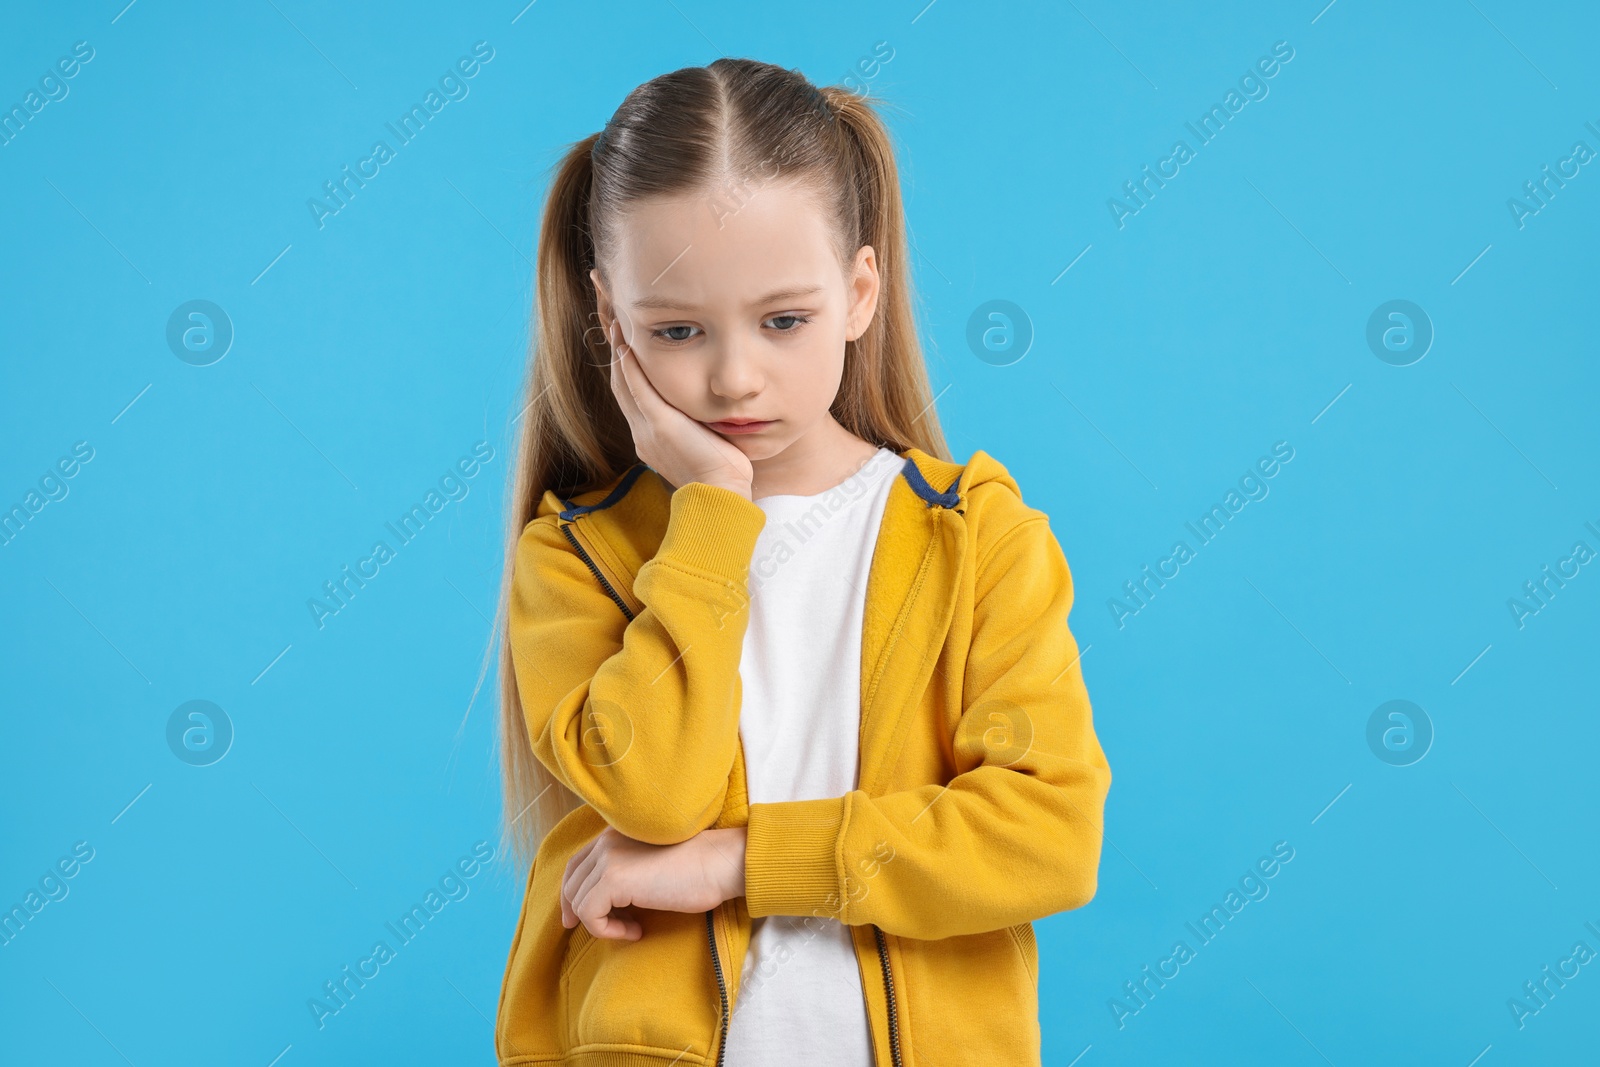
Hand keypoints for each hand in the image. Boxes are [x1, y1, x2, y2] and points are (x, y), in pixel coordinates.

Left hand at [561, 825, 746, 940]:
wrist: (718, 864)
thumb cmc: (697, 869)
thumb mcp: (651, 864)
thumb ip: (626, 871)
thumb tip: (603, 901)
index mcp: (615, 834)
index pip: (577, 864)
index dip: (573, 893)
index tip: (579, 918)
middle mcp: (606, 841)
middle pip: (572, 882)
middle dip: (578, 912)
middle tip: (601, 930)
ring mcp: (608, 859)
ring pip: (579, 902)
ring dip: (602, 924)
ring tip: (633, 929)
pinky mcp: (613, 879)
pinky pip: (590, 915)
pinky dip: (607, 930)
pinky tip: (636, 931)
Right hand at [606, 320, 753, 498]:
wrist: (720, 497)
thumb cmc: (723, 478)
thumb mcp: (708, 445)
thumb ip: (702, 426)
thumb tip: (715, 410)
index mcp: (652, 441)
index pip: (634, 400)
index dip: (628, 373)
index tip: (627, 349)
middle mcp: (642, 434)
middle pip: (621, 387)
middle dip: (617, 357)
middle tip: (614, 328)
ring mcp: (646, 429)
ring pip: (623, 383)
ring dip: (618, 353)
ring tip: (616, 324)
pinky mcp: (658, 423)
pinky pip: (635, 386)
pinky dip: (628, 363)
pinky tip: (625, 342)